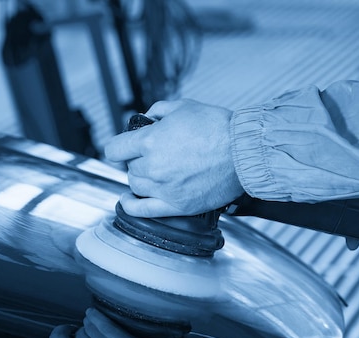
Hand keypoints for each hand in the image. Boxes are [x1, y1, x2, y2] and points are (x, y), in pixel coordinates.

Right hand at [49, 308, 170, 337]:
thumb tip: (74, 335)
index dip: (62, 331)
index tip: (70, 329)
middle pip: (80, 331)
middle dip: (86, 329)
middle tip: (95, 334)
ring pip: (91, 325)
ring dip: (94, 323)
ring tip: (99, 327)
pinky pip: (106, 324)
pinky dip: (98, 315)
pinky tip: (94, 313)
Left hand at [105, 99, 243, 216]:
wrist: (244, 151)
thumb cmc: (218, 128)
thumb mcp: (183, 106)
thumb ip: (158, 111)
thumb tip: (147, 119)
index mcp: (150, 142)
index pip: (114, 149)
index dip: (119, 145)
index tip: (124, 147)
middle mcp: (153, 167)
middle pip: (129, 167)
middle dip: (138, 159)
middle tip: (156, 155)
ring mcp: (164, 189)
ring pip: (136, 186)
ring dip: (141, 178)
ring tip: (156, 171)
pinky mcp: (177, 205)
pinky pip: (143, 210)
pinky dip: (130, 206)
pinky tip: (127, 200)